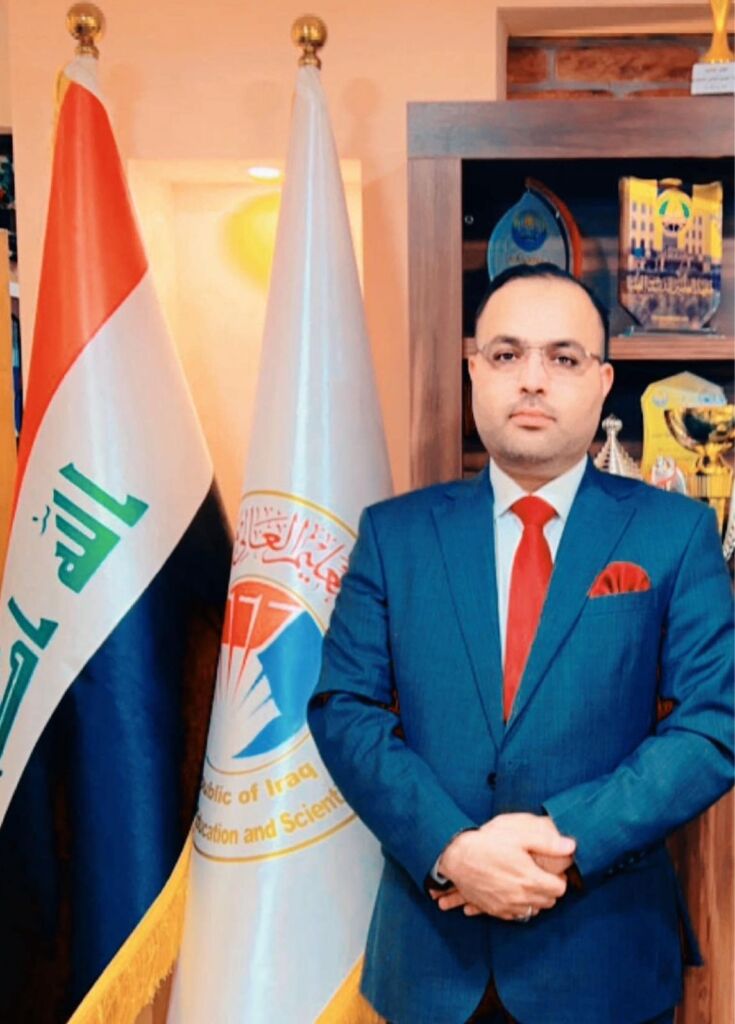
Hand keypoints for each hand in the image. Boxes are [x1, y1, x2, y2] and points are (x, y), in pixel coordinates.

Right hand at [430, 849, 574, 916]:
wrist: (456, 857)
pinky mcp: (495, 910)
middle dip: (548, 889)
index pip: (560, 888)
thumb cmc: (487, 843)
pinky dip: (519, 906)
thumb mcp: (518, 835)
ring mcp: (507, 907)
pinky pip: (516, 915)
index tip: (550, 869)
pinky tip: (513, 891)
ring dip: (535, 899)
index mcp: (531, 880)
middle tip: (539, 873)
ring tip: (526, 881)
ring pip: (534, 910)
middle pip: (549, 901)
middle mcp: (522, 898)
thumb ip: (547, 842)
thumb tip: (571, 846)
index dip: (558, 878)